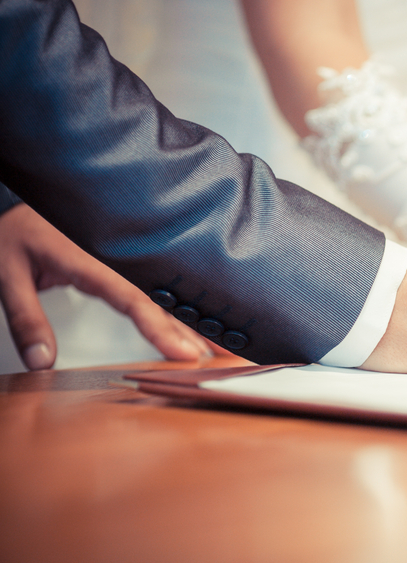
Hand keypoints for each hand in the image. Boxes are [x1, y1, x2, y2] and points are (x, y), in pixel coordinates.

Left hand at [0, 204, 214, 369]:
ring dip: (198, 321)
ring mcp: (130, 259)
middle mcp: (120, 259)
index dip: (161, 328)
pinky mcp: (133, 262)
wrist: (24, 200)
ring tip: (227, 345)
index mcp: (94, 259)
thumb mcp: (7, 275)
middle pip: (166, 298)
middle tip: (227, 356)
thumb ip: (26, 319)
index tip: (183, 352)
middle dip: (197, 329)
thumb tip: (42, 362)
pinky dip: (185, 309)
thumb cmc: (17, 234)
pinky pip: (162, 288)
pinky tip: (203, 325)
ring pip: (169, 294)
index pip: (135, 298)